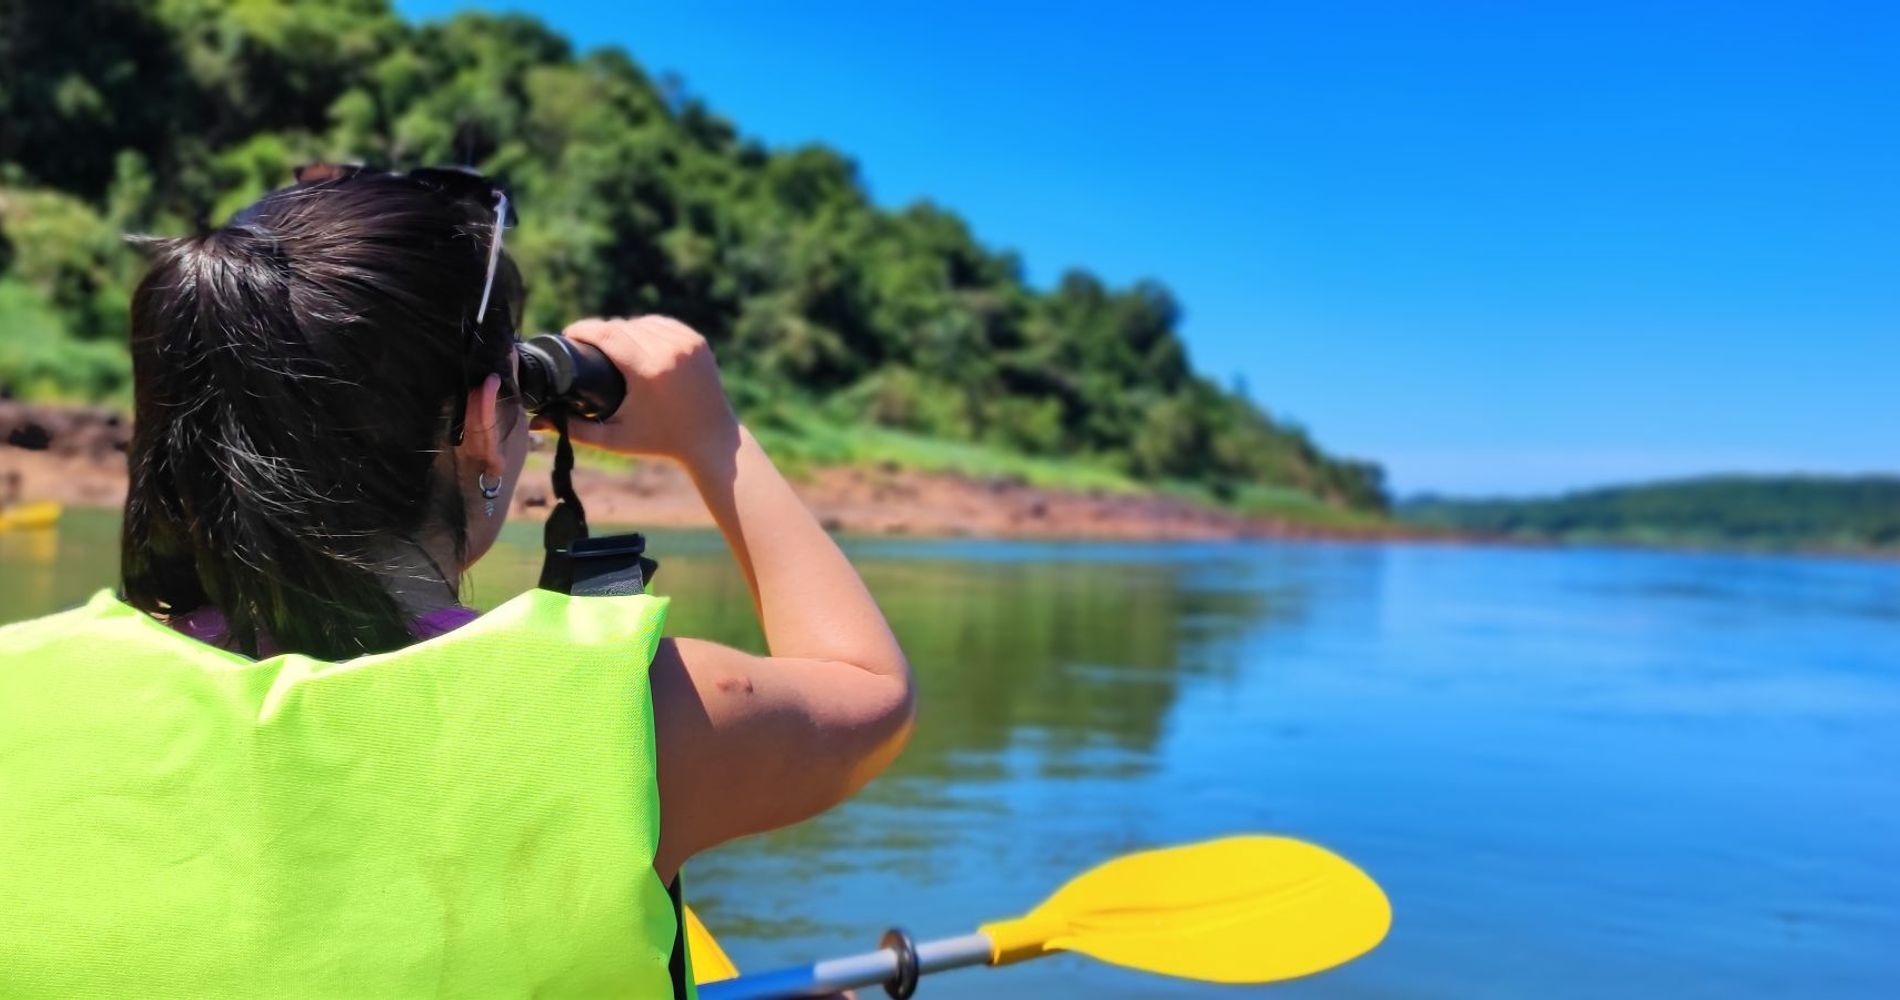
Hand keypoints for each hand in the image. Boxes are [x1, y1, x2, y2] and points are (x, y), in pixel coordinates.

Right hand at [554, 316, 738, 466]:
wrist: (712, 440)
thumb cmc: (661, 442)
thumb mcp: (615, 439)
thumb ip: (575, 429)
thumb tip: (536, 422)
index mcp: (648, 371)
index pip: (606, 334)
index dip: (583, 329)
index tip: (568, 334)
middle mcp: (669, 351)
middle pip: (621, 326)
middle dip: (600, 331)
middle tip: (583, 342)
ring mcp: (686, 343)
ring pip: (641, 323)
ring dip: (622, 328)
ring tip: (606, 340)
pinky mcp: (697, 341)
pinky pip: (662, 324)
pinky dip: (645, 328)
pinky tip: (633, 335)